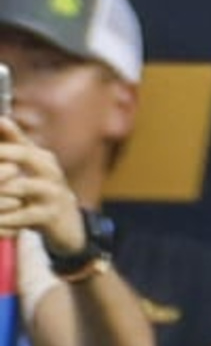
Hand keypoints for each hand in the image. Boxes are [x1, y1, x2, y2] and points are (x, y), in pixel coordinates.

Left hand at [0, 114, 86, 253]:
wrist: (68, 226)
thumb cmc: (41, 192)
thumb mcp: (31, 167)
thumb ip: (15, 143)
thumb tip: (1, 119)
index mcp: (43, 158)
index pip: (19, 143)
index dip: (2, 146)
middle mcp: (51, 171)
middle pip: (25, 155)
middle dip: (0, 160)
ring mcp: (53, 193)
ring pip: (20, 186)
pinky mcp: (51, 215)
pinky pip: (24, 214)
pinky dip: (6, 218)